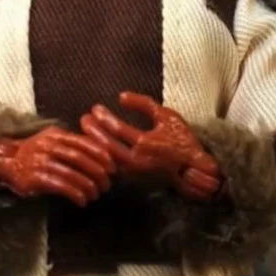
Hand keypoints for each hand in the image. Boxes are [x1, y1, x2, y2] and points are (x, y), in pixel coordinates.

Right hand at [0, 126, 114, 206]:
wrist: (6, 164)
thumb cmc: (35, 155)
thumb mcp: (53, 143)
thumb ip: (73, 146)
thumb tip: (103, 157)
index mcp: (56, 135)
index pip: (84, 143)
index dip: (101, 155)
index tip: (113, 167)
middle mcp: (48, 146)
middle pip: (80, 158)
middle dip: (97, 173)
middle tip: (107, 184)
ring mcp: (41, 161)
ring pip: (72, 173)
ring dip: (88, 186)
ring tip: (96, 194)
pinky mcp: (35, 178)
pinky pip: (61, 186)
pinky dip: (75, 194)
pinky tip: (82, 201)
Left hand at [79, 91, 222, 200]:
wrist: (192, 167)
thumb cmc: (181, 139)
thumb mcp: (166, 115)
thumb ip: (143, 104)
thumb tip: (120, 97)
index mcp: (146, 142)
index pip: (117, 129)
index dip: (103, 117)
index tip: (95, 108)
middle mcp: (136, 159)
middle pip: (106, 145)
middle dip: (92, 131)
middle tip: (83, 119)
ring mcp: (133, 171)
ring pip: (106, 158)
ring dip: (94, 144)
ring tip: (85, 132)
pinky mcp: (132, 178)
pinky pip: (111, 166)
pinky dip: (101, 156)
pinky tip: (95, 146)